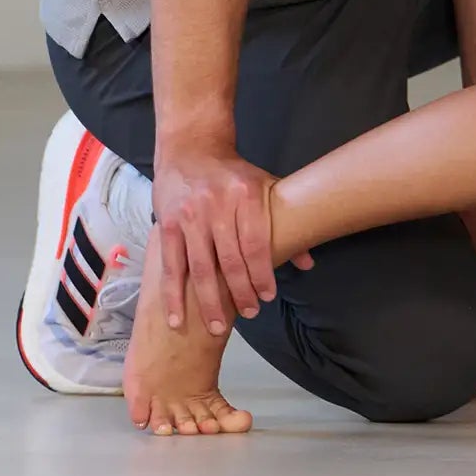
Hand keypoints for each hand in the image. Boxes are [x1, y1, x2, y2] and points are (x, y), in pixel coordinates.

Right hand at [152, 144, 312, 334]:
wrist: (191, 150)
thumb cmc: (234, 174)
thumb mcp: (265, 187)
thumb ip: (286, 223)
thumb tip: (309, 262)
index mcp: (245, 195)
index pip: (256, 242)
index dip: (262, 272)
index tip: (268, 296)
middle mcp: (216, 206)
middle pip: (229, 259)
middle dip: (240, 291)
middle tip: (249, 313)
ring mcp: (188, 217)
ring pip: (200, 268)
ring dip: (209, 301)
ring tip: (218, 326)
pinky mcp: (166, 226)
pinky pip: (171, 266)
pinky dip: (173, 296)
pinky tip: (177, 319)